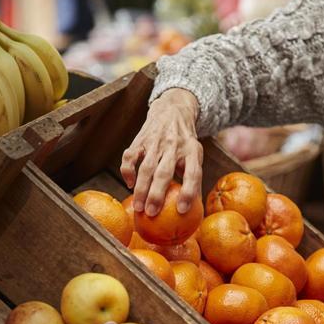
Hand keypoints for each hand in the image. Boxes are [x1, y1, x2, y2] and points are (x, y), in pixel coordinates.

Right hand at [120, 88, 201, 216]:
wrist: (172, 110)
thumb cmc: (185, 143)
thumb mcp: (195, 155)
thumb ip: (194, 179)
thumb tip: (196, 212)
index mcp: (192, 151)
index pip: (193, 173)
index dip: (188, 192)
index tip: (182, 211)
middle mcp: (174, 146)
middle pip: (164, 173)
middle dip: (157, 194)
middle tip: (152, 214)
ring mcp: (156, 142)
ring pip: (146, 167)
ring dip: (141, 188)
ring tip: (138, 208)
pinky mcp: (140, 139)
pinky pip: (130, 156)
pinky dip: (127, 171)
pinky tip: (129, 184)